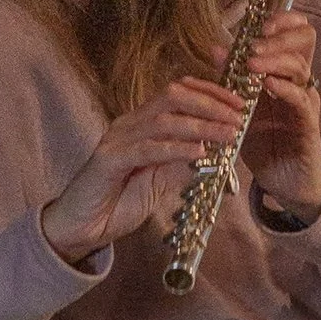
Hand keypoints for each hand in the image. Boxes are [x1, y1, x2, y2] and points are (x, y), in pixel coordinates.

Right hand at [40, 70, 255, 265]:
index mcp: (141, 124)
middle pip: (173, 97)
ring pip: (164, 121)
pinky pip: (147, 149)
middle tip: (238, 117)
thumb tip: (216, 153)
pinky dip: (176, 149)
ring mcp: (117, 140)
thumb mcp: (162, 180)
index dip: (209, 93)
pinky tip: (199, 152)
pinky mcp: (109, 161)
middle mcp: (129, 125)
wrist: (82, 226)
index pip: (178, 93)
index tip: (238, 104)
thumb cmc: (120, 201)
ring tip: (228, 134)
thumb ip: (184, 165)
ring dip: (201, 126)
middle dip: (210, 103)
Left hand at [234, 8, 320, 220]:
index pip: (296, 33)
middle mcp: (300, 81)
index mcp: (285, 73)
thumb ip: (232, 78)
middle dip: (279, 35)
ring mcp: (306, 101)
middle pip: (305, 40)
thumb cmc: (263, 142)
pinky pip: (300, 99)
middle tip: (254, 43)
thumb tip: (216, 48)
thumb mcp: (243, 106)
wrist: (283, 181)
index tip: (260, 24)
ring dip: (273, 60)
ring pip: (299, 67)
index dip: (282, 20)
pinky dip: (283, 88)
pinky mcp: (308, 124)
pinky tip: (267, 84)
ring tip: (251, 63)